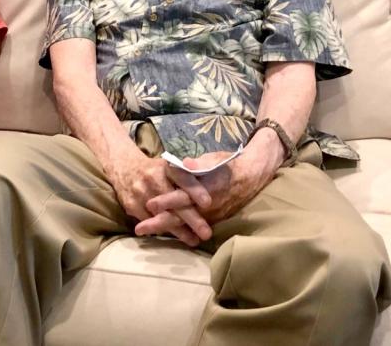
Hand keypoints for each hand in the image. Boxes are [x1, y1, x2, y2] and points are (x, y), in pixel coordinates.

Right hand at [107, 151, 211, 246]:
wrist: (124, 167)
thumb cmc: (155, 170)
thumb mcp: (169, 165)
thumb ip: (187, 172)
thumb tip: (209, 173)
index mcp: (165, 167)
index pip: (182, 177)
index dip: (195, 190)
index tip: (208, 203)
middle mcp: (152, 178)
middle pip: (174, 201)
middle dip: (191, 218)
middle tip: (206, 233)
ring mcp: (141, 192)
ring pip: (163, 216)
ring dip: (180, 230)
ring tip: (194, 240)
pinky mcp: (132, 205)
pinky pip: (150, 222)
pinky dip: (165, 230)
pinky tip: (178, 238)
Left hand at [141, 139, 282, 227]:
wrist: (251, 177)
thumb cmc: (228, 164)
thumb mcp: (215, 159)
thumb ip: (200, 163)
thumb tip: (185, 162)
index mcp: (206, 188)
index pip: (184, 196)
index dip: (167, 201)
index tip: (150, 204)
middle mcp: (207, 205)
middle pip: (180, 216)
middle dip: (160, 223)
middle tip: (139, 228)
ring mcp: (210, 214)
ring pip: (185, 224)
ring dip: (165, 229)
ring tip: (146, 232)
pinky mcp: (212, 218)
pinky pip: (192, 227)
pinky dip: (178, 231)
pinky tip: (163, 233)